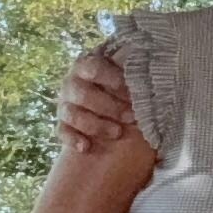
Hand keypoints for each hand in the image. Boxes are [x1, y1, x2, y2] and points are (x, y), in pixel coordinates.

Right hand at [55, 43, 138, 157]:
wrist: (116, 121)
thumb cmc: (129, 96)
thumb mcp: (134, 85)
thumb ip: (136, 78)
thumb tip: (150, 72)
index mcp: (89, 65)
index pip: (94, 67)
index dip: (112, 79)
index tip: (132, 91)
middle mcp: (72, 83)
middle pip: (82, 93)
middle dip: (109, 106)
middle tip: (131, 116)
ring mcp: (65, 104)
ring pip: (72, 113)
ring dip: (96, 124)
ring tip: (117, 133)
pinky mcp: (62, 126)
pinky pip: (62, 132)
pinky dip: (74, 139)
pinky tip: (86, 147)